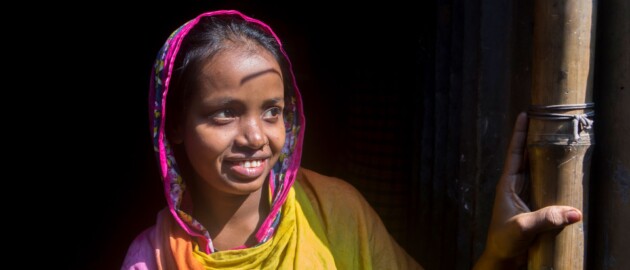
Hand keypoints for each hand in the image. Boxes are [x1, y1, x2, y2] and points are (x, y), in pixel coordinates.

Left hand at [473, 112, 582, 268]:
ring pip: (537, 170)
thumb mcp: (523, 228)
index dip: (519, 133)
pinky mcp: (535, 207)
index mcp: (507, 185)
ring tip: (557, 137)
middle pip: (527, 156)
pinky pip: (546, 186)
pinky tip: (564, 170)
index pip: (514, 153)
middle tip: (546, 119)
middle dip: (535, 138)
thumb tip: (573, 212)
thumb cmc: (504, 241)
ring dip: (546, 155)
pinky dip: (554, 177)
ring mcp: (525, 196)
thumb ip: (545, 219)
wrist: (503, 259)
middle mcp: (516, 186)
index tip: (524, 114)